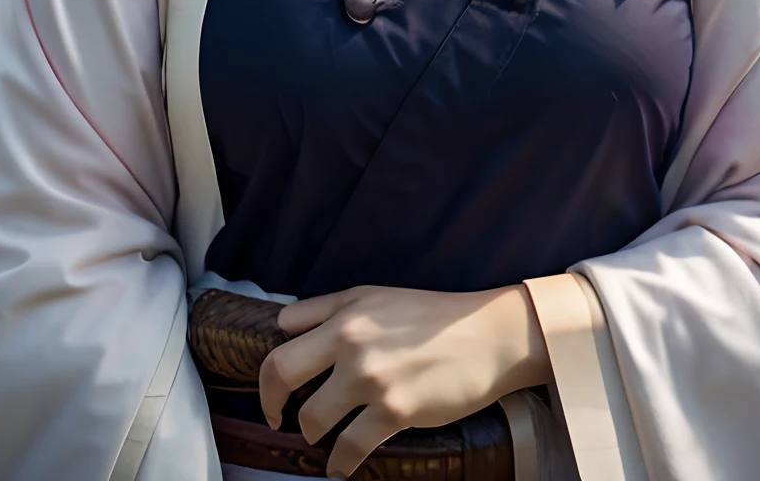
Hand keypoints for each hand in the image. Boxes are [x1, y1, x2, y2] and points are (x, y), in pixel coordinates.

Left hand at [259, 283, 550, 477]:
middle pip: (282, 375)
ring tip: (322, 438)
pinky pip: (348, 449)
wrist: (487, 336)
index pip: (283, 337)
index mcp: (345, 314)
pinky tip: (341, 467)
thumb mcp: (375, 296)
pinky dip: (339, 465)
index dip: (272, 367)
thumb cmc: (431, 315)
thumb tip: (284, 324)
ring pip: (312, 420)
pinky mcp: (395, 411)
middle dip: (272, 403)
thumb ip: (328, 308)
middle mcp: (351, 343)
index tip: (275, 388)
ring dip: (312, 435)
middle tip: (277, 418)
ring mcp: (372, 378)